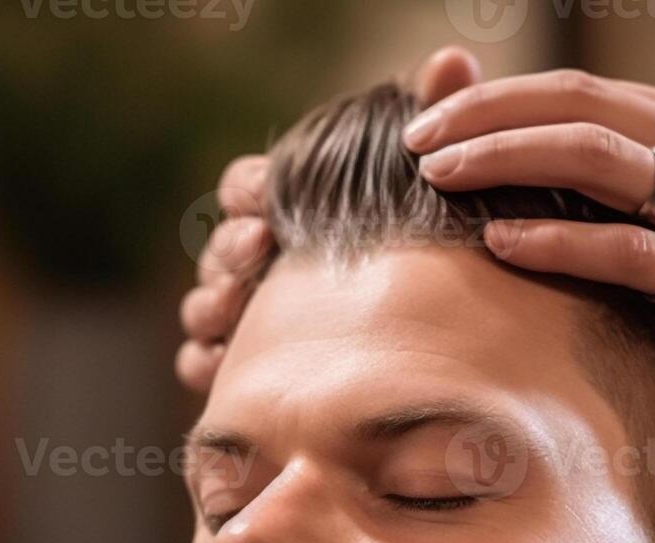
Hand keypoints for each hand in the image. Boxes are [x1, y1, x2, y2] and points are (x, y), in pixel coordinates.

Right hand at [175, 47, 486, 391]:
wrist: (433, 346)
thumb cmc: (422, 248)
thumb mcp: (433, 184)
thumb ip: (437, 116)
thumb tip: (453, 59)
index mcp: (289, 208)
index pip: (247, 185)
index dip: (250, 186)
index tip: (267, 192)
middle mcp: (256, 259)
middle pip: (219, 244)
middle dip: (230, 242)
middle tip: (258, 244)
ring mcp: (244, 315)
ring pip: (201, 304)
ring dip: (212, 300)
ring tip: (236, 303)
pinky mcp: (241, 371)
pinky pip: (201, 364)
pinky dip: (204, 361)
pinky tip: (222, 362)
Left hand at [404, 69, 654, 438]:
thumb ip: (649, 186)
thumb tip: (554, 176)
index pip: (587, 90)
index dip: (502, 97)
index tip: (433, 118)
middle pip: (582, 107)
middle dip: (487, 114)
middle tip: (415, 139)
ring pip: (599, 161)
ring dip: (508, 160)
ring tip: (438, 175)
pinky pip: (630, 252)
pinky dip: (559, 242)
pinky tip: (502, 244)